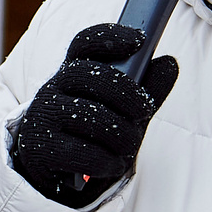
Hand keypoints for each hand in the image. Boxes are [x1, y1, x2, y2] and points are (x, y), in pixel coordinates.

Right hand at [8, 24, 179, 207]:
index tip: (140, 40)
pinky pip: (83, 152)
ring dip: (120, 134)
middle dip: (125, 93)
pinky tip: (111, 163)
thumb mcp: (122, 112)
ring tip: (128, 145)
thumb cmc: (92, 136)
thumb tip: (169, 63)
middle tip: (145, 110)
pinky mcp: (41, 149)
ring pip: (89, 115)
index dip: (111, 36)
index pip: (84, 43)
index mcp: (71, 74)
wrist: (54, 175)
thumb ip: (144, 90)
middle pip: (87, 75)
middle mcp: (51, 90)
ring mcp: (43, 118)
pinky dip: (106, 160)